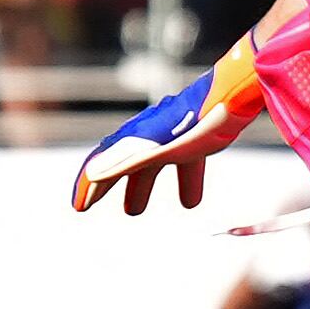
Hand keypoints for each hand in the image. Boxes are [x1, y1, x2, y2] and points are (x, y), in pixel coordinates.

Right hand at [69, 40, 266, 216]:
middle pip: (121, 163)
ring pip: (150, 166)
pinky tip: (190, 203)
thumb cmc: (193, 121)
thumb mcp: (157, 146)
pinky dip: (182, 184)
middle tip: (92, 206)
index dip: (88, 185)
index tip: (78, 206)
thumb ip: (124, 161)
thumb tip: (90, 172)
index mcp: (135, 138)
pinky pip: (182, 165)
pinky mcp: (196, 139)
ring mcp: (173, 136)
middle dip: (106, 185)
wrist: (230, 97)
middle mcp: (149, 135)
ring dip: (140, 187)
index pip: (102, 162)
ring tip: (135, 211)